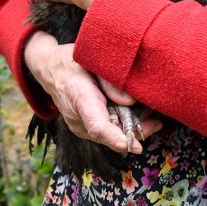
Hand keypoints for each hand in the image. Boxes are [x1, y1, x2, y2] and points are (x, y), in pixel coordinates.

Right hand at [24, 31, 162, 153]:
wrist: (49, 69)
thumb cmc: (71, 60)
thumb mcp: (92, 60)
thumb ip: (111, 79)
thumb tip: (132, 101)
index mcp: (79, 96)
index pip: (97, 126)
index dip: (117, 138)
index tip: (135, 145)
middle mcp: (77, 117)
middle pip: (109, 135)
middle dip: (135, 131)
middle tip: (156, 121)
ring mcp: (78, 126)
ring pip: (109, 136)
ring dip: (131, 128)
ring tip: (149, 115)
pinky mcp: (83, 128)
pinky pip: (105, 132)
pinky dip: (121, 126)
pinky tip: (135, 115)